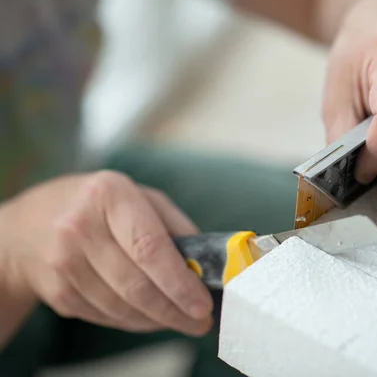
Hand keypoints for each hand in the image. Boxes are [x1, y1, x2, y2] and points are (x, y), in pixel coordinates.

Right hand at [0, 171, 212, 335]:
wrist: (29, 225)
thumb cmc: (100, 207)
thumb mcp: (140, 197)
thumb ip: (175, 227)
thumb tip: (206, 267)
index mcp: (109, 194)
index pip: (149, 247)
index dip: (179, 283)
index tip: (202, 305)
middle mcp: (80, 226)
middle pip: (136, 285)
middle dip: (175, 311)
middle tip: (199, 322)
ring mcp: (62, 261)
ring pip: (121, 307)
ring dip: (157, 320)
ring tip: (179, 320)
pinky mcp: (56, 290)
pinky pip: (105, 316)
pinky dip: (134, 321)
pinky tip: (150, 315)